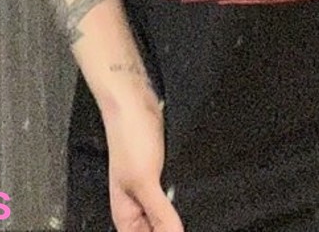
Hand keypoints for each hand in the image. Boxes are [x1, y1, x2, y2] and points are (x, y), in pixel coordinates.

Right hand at [100, 77, 183, 231]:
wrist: (134, 100)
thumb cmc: (129, 136)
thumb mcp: (144, 180)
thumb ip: (160, 213)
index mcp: (125, 216)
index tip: (179, 229)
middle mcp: (136, 206)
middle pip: (157, 230)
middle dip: (172, 227)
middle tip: (188, 218)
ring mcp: (149, 189)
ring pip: (167, 215)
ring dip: (177, 214)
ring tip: (193, 211)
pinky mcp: (161, 173)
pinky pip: (172, 195)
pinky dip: (181, 198)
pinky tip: (192, 195)